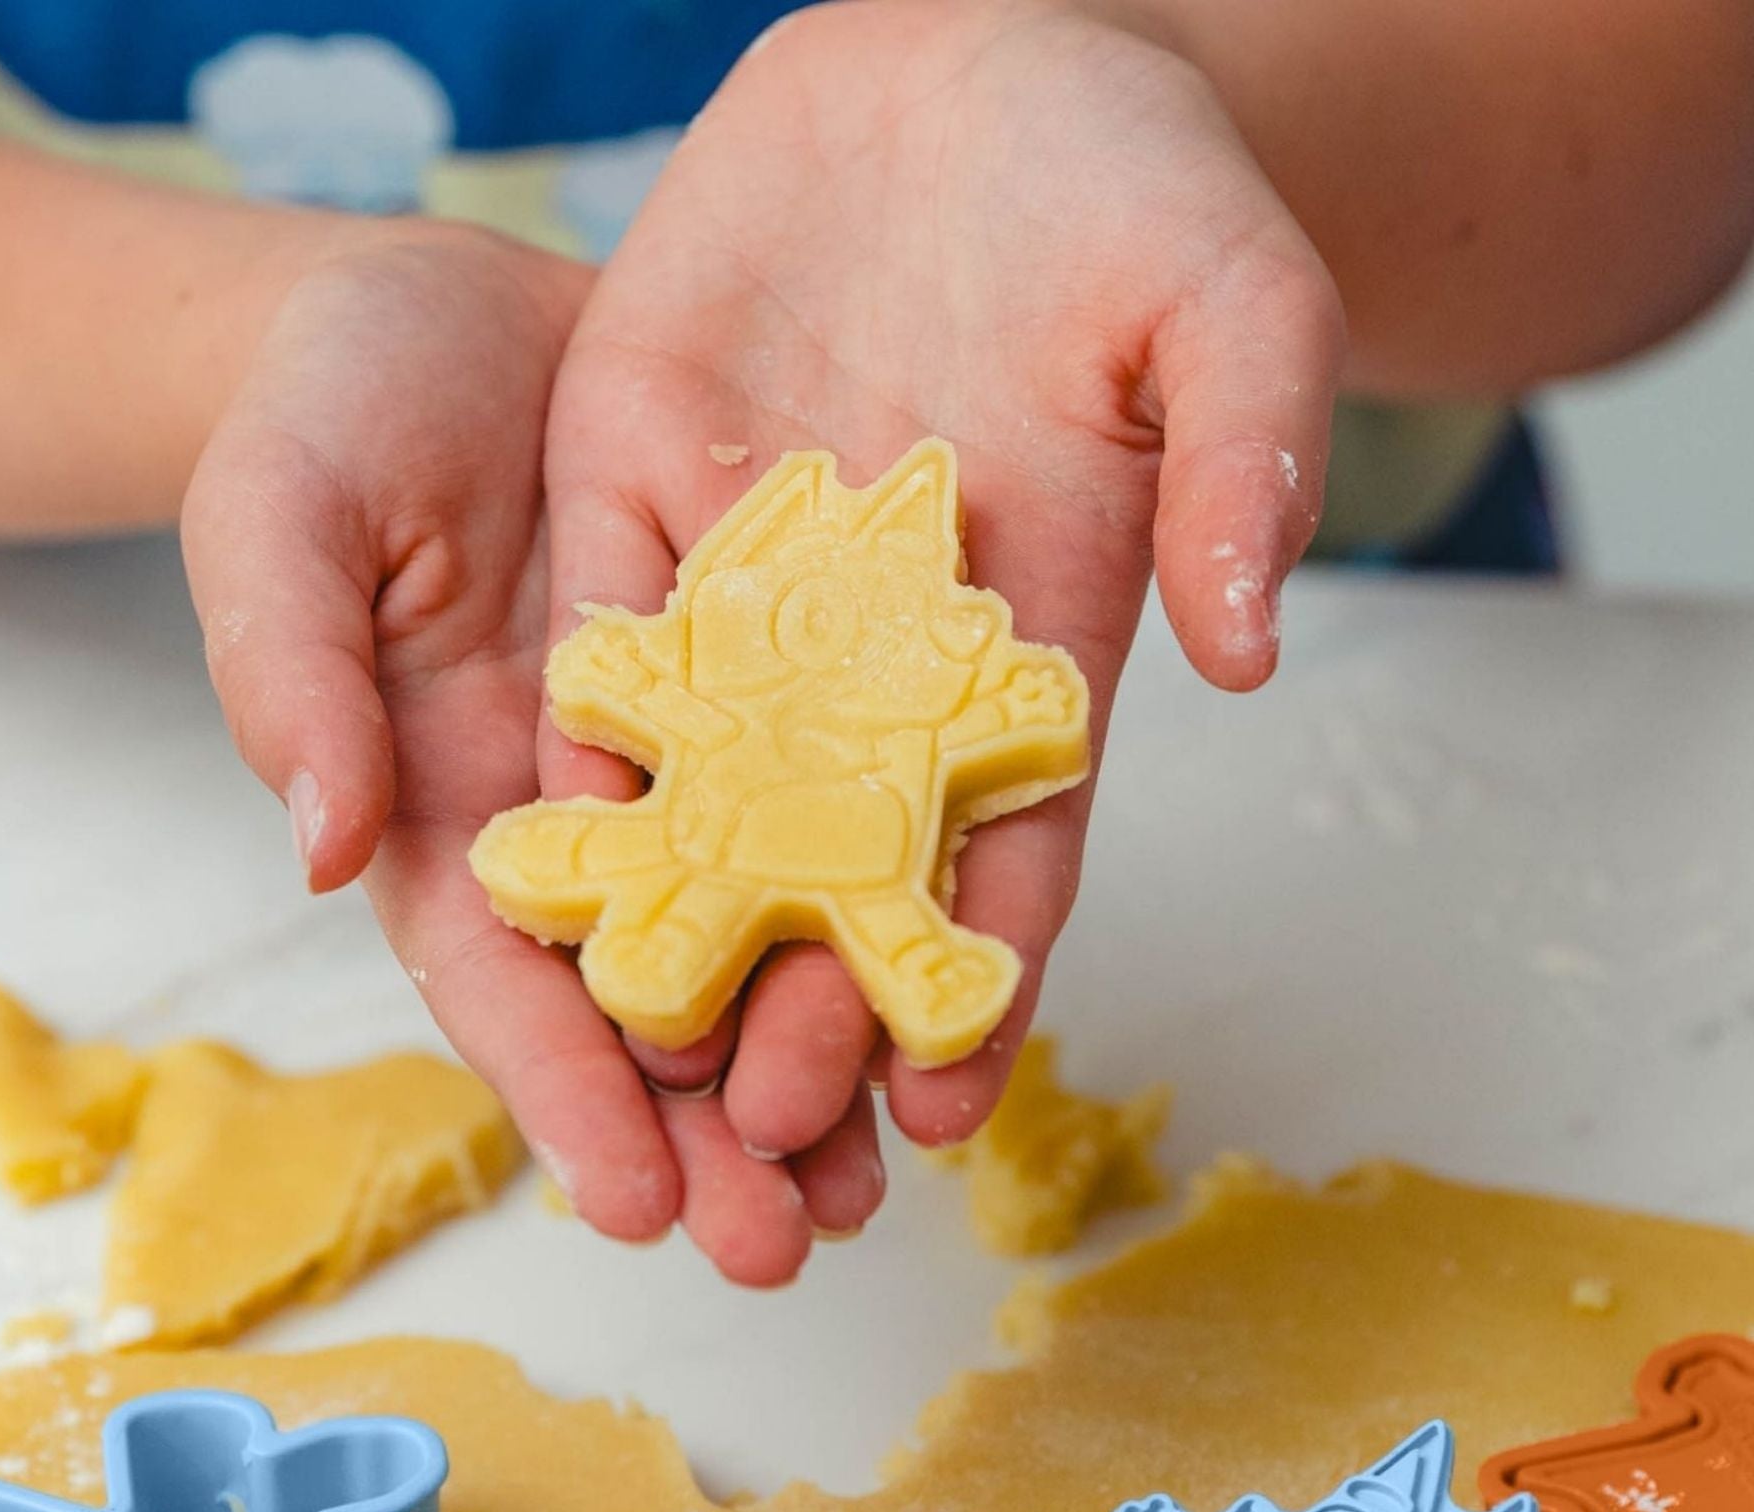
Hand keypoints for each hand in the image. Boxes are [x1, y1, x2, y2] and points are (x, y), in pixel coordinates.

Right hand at [181, 223, 878, 1283]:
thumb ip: (290, 673)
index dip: (567, 1094)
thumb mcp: (279, 513)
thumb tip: (324, 846)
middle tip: (787, 1243)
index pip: (503, 982)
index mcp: (449, 808)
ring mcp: (684, 764)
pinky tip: (945, 990)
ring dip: (813, 1060)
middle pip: (642, 1002)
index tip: (640, 1204)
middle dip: (709, 1131)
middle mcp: (577, 817)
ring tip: (878, 1178)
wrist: (461, 305)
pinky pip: (841, 806)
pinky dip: (886, 903)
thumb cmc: (336, 406)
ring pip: (755, 938)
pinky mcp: (776, 689)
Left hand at [543, 0, 1342, 1172]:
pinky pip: (599, 640)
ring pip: (705, 783)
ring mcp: (753, 576)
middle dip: (808, 992)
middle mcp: (881, 644)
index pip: (1010, 841)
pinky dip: (573, 751)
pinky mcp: (640, 490)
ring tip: (634, 1059)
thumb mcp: (1230, 300)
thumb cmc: (1135, 184)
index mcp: (1030, 637)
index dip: (979, 974)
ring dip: (674, 920)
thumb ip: (1249, 460)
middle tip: (765, 1130)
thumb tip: (1249, 646)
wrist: (976, 56)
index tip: (939, 1102)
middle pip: (843, 853)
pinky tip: (536, 866)